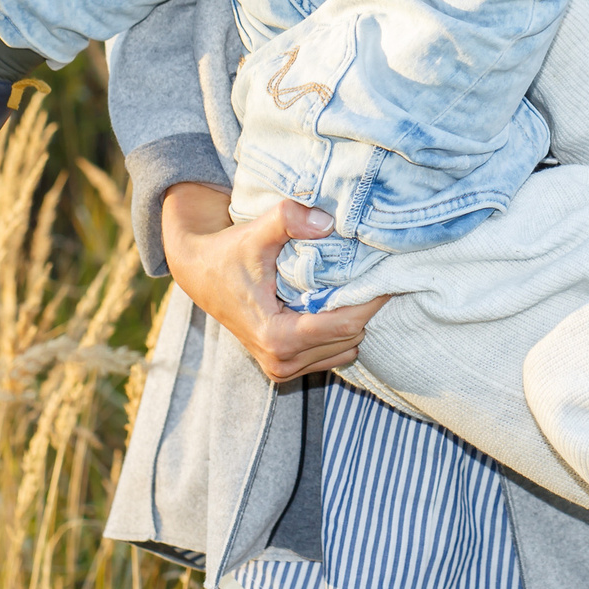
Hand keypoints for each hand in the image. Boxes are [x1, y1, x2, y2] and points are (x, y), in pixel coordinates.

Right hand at [159, 184, 387, 380]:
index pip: (345, 326)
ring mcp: (281, 369)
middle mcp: (280, 361)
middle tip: (373, 277)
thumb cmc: (228, 253)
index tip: (389, 276)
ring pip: (344, 351)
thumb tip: (327, 223)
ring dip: (351, 323)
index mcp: (276, 336)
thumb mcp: (256, 231)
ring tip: (351, 290)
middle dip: (364, 309)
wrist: (199, 272)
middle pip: (350, 340)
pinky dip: (338, 333)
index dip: (371, 301)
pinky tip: (332, 305)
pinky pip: (331, 355)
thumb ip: (289, 219)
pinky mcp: (283, 368)